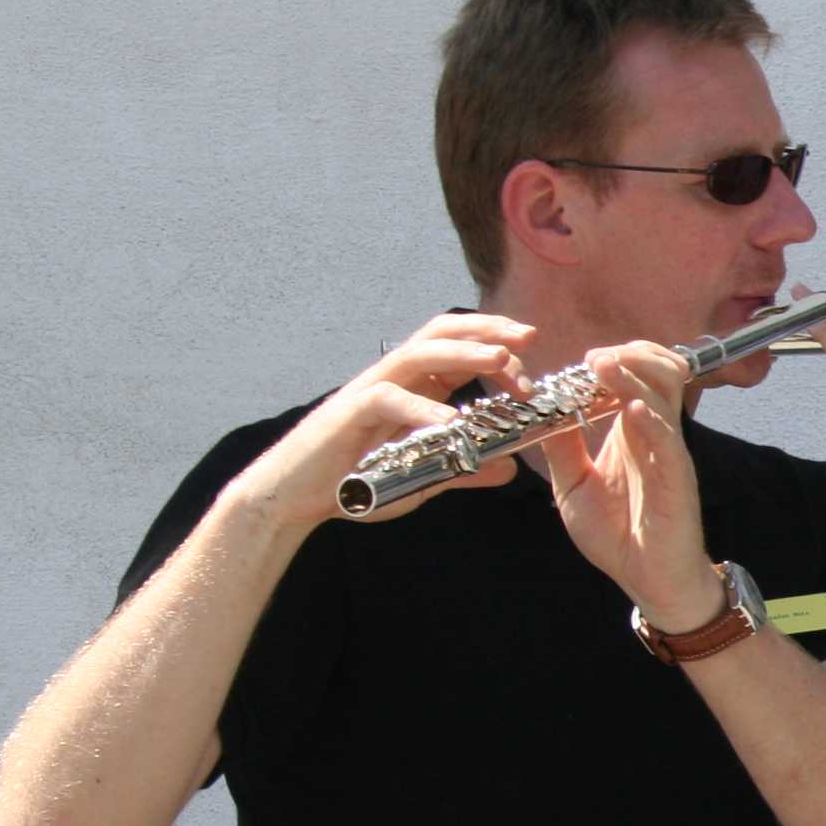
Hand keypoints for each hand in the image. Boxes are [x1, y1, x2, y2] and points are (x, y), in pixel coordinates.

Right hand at [221, 312, 540, 530]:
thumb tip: (509, 468)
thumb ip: (466, 469)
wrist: (294, 496)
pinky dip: (423, 408)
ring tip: (502, 360)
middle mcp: (396, 379)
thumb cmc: (357, 481)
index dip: (498, 346)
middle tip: (529, 337)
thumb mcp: (425, 475)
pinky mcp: (350, 412)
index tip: (532, 364)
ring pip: (420, 353)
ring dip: (465, 353)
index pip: (460, 347)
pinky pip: (389, 399)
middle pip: (444, 334)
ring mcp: (371, 391)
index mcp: (416, 387)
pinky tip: (453, 423)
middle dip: (489, 329)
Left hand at [533, 343, 722, 629]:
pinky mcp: (677, 476)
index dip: (613, 358)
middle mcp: (654, 432)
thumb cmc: (617, 535)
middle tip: (595, 359)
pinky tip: (629, 408)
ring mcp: (668, 451)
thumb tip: (545, 408)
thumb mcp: (573, 485)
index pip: (635, 374)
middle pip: (661, 369)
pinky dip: (650, 417)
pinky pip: (668, 438)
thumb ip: (562, 446)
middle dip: (630, 353)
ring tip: (604, 366)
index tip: (581, 362)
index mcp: (631, 430)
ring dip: (636, 372)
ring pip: (667, 391)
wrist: (648, 580)